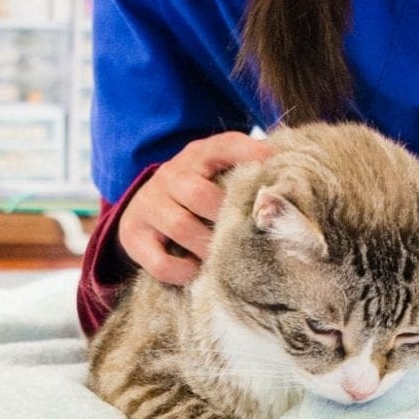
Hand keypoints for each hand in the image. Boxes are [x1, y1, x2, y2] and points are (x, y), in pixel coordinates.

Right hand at [118, 131, 270, 284]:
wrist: (145, 206)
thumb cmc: (198, 190)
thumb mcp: (218, 170)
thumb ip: (248, 168)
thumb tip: (284, 176)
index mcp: (198, 155)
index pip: (225, 146)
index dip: (249, 154)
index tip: (271, 167)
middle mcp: (170, 175)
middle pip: (199, 193)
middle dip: (225, 217)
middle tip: (247, 236)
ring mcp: (148, 204)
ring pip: (180, 226)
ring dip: (207, 247)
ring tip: (225, 258)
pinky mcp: (133, 235)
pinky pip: (159, 261)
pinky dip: (183, 271)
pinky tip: (197, 271)